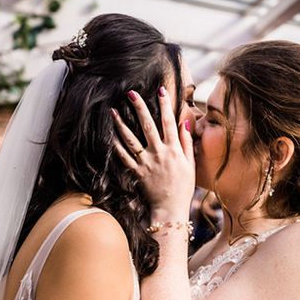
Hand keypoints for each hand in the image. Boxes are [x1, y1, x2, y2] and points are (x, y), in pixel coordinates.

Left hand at [112, 88, 194, 218]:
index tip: (161, 90)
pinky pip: (124, 157)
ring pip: (131, 139)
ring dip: (121, 124)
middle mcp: (159, 153)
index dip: (165, 105)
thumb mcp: (191, 164)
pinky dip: (116, 146)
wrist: (171, 208)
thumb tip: (184, 122)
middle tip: (131, 93)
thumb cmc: (183, 187)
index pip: (169, 122)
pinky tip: (109, 134)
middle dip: (139, 107)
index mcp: (174, 150)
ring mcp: (146, 162)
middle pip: (148, 125)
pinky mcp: (136, 172)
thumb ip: (187, 142)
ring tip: (113, 111)